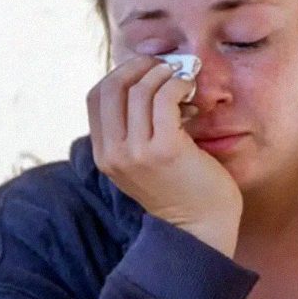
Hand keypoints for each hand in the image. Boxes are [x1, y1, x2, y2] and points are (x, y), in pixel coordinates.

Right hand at [87, 55, 243, 256]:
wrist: (200, 231)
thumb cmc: (181, 192)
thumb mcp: (144, 162)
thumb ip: (135, 130)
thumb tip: (147, 82)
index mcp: (104, 155)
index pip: (97, 96)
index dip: (120, 74)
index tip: (147, 71)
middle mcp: (113, 154)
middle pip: (111, 86)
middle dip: (140, 67)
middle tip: (167, 68)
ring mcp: (136, 152)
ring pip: (140, 89)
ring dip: (165, 75)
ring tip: (184, 83)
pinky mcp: (164, 150)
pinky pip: (164, 97)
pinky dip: (178, 85)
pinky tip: (190, 94)